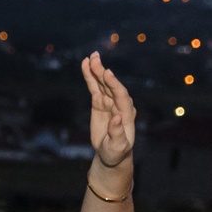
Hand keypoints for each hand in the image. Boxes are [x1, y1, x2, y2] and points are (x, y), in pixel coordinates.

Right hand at [82, 52, 136, 168]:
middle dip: (103, 73)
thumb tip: (117, 117)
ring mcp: (109, 101)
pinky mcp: (100, 102)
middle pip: (111, 85)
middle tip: (95, 60)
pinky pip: (95, 86)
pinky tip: (85, 64)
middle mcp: (119, 104)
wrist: (111, 153)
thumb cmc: (116, 151)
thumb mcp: (118, 146)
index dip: (114, 84)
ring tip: (90, 57)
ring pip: (102, 83)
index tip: (107, 73)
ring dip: (97, 70)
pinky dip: (90, 76)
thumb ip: (118, 132)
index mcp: (126, 114)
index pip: (121, 95)